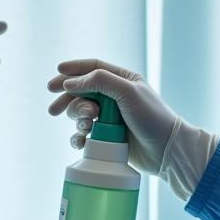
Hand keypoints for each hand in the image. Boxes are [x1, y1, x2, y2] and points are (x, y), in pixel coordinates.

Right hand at [47, 58, 181, 173]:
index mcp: (123, 80)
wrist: (166, 150)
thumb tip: (70, 83)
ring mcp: (110, 117)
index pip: (93, 68)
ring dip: (78, 119)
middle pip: (82, 91)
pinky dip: (79, 137)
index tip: (57, 73)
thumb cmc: (152, 118)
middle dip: (67, 99)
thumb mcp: (128, 92)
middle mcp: (115, 96)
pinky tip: (81, 141)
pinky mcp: (107, 137)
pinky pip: (85, 134)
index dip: (73, 70)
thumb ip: (99, 81)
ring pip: (81, 114)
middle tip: (53, 110)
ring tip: (87, 126)